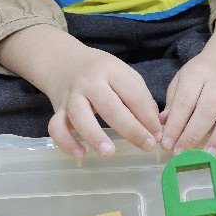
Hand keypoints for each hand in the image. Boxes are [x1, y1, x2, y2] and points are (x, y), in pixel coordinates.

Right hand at [47, 42, 161, 159]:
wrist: (63, 61)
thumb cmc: (100, 71)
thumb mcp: (123, 73)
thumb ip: (140, 96)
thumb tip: (155, 126)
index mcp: (111, 71)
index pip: (133, 94)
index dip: (148, 116)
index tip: (158, 134)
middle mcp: (90, 82)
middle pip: (109, 106)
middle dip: (131, 128)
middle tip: (147, 145)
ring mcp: (72, 96)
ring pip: (80, 116)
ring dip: (94, 135)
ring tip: (109, 152)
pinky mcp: (58, 109)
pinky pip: (56, 127)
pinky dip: (66, 142)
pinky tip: (80, 154)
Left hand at [160, 52, 215, 156]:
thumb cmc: (199, 74)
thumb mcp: (181, 80)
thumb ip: (173, 102)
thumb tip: (163, 125)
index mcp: (197, 75)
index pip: (185, 101)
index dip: (176, 124)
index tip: (168, 144)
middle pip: (208, 109)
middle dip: (194, 134)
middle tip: (183, 153)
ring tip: (209, 155)